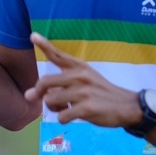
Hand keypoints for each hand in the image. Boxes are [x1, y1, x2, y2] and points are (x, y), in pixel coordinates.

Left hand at [25, 32, 143, 128]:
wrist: (126, 106)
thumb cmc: (101, 92)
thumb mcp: (85, 80)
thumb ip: (59, 85)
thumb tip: (29, 95)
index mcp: (80, 67)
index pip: (58, 54)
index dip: (44, 45)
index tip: (33, 35)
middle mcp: (80, 76)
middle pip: (45, 82)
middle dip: (38, 93)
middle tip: (40, 98)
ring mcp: (83, 92)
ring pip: (51, 101)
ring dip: (54, 108)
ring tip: (65, 108)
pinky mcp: (86, 108)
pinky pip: (61, 116)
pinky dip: (63, 119)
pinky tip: (73, 116)